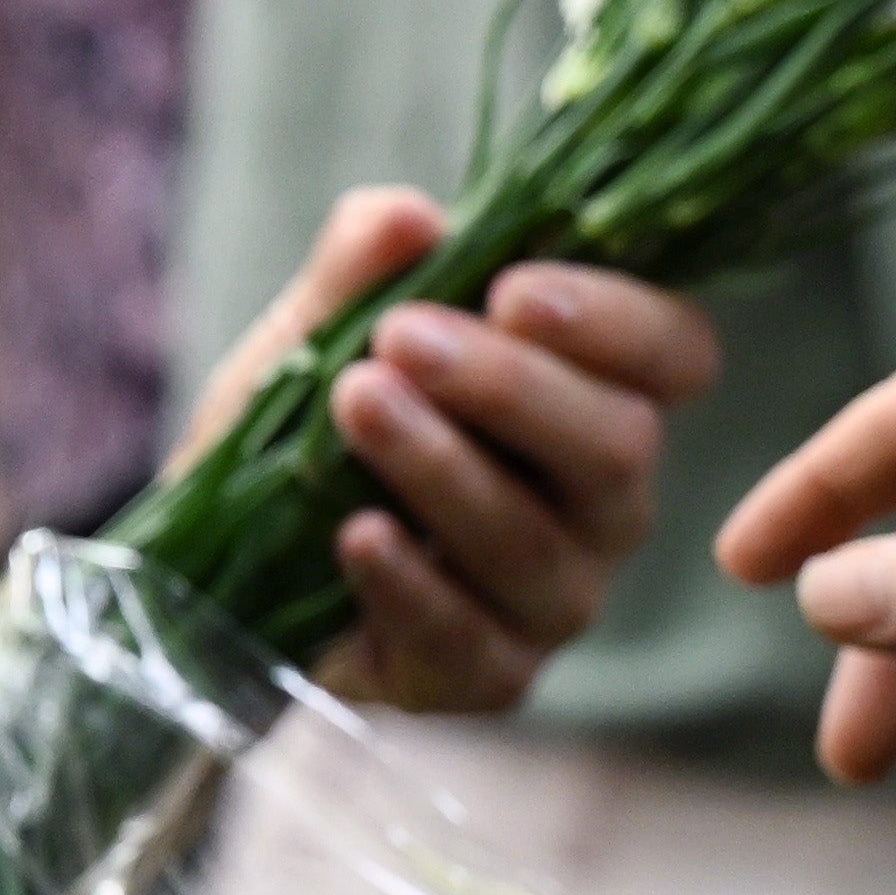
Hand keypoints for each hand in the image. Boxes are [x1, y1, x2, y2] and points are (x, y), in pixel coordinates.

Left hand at [185, 188, 719, 716]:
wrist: (220, 550)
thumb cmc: (309, 421)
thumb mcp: (315, 328)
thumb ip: (360, 269)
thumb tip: (406, 219)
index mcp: (597, 392)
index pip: (675, 354)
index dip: (617, 323)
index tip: (510, 289)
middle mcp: (602, 501)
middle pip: (618, 448)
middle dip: (509, 386)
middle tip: (400, 338)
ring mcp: (554, 597)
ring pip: (536, 544)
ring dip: (443, 469)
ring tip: (356, 405)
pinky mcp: (487, 675)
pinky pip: (470, 640)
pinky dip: (409, 584)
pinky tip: (354, 534)